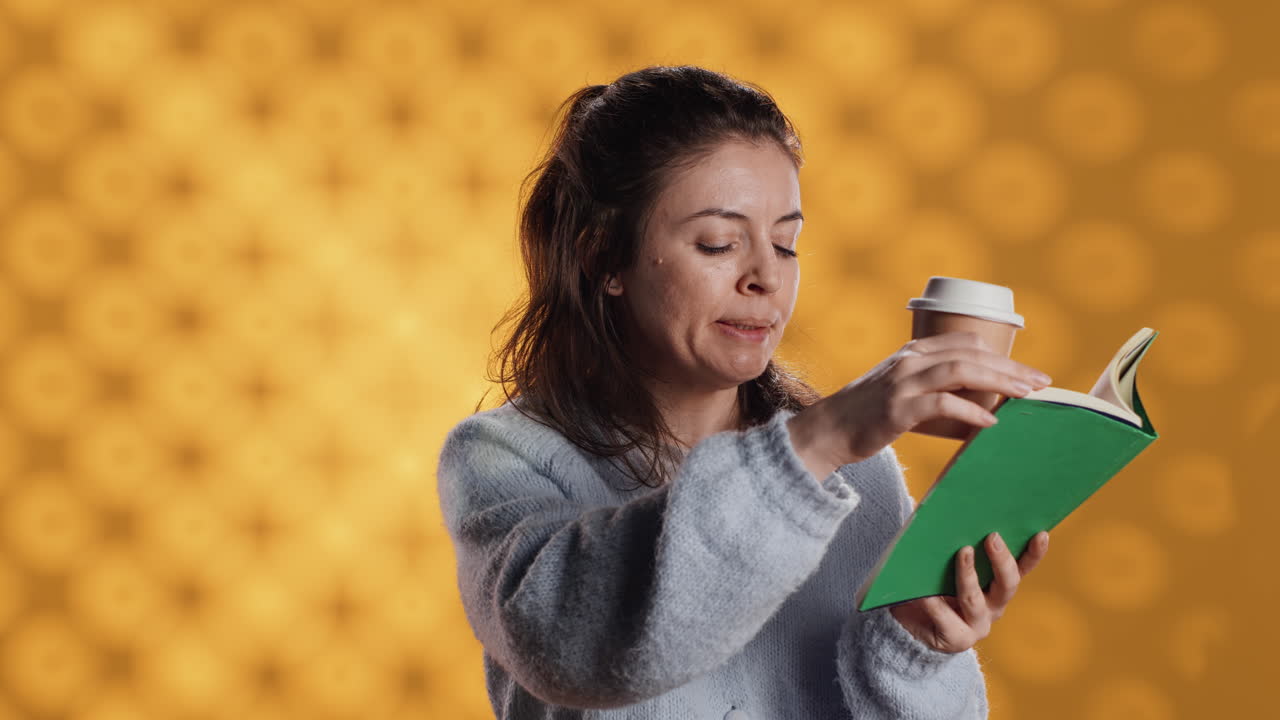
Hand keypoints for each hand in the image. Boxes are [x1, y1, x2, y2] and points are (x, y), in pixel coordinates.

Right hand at [788, 331, 1052, 474]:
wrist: (827, 431)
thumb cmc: (868, 415)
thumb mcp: (902, 389)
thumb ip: (935, 387)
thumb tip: (981, 404)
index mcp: (913, 352)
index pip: (967, 343)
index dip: (1003, 356)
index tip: (1029, 373)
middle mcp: (909, 360)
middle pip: (972, 354)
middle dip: (1011, 368)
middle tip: (1042, 383)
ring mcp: (902, 382)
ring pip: (961, 371)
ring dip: (999, 382)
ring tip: (1026, 396)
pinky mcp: (896, 408)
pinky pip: (941, 403)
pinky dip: (970, 411)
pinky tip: (990, 422)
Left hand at [889, 530, 1050, 652]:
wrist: (908, 624)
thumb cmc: (925, 584)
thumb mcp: (941, 560)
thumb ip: (953, 539)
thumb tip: (952, 501)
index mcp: (997, 586)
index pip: (1022, 567)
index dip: (1034, 553)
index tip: (1041, 533)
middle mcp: (993, 606)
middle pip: (1007, 584)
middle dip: (1002, 560)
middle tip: (992, 537)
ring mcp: (976, 625)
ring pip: (975, 600)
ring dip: (968, 575)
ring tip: (962, 552)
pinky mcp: (956, 639)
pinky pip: (946, 618)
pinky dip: (934, 603)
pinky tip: (923, 591)